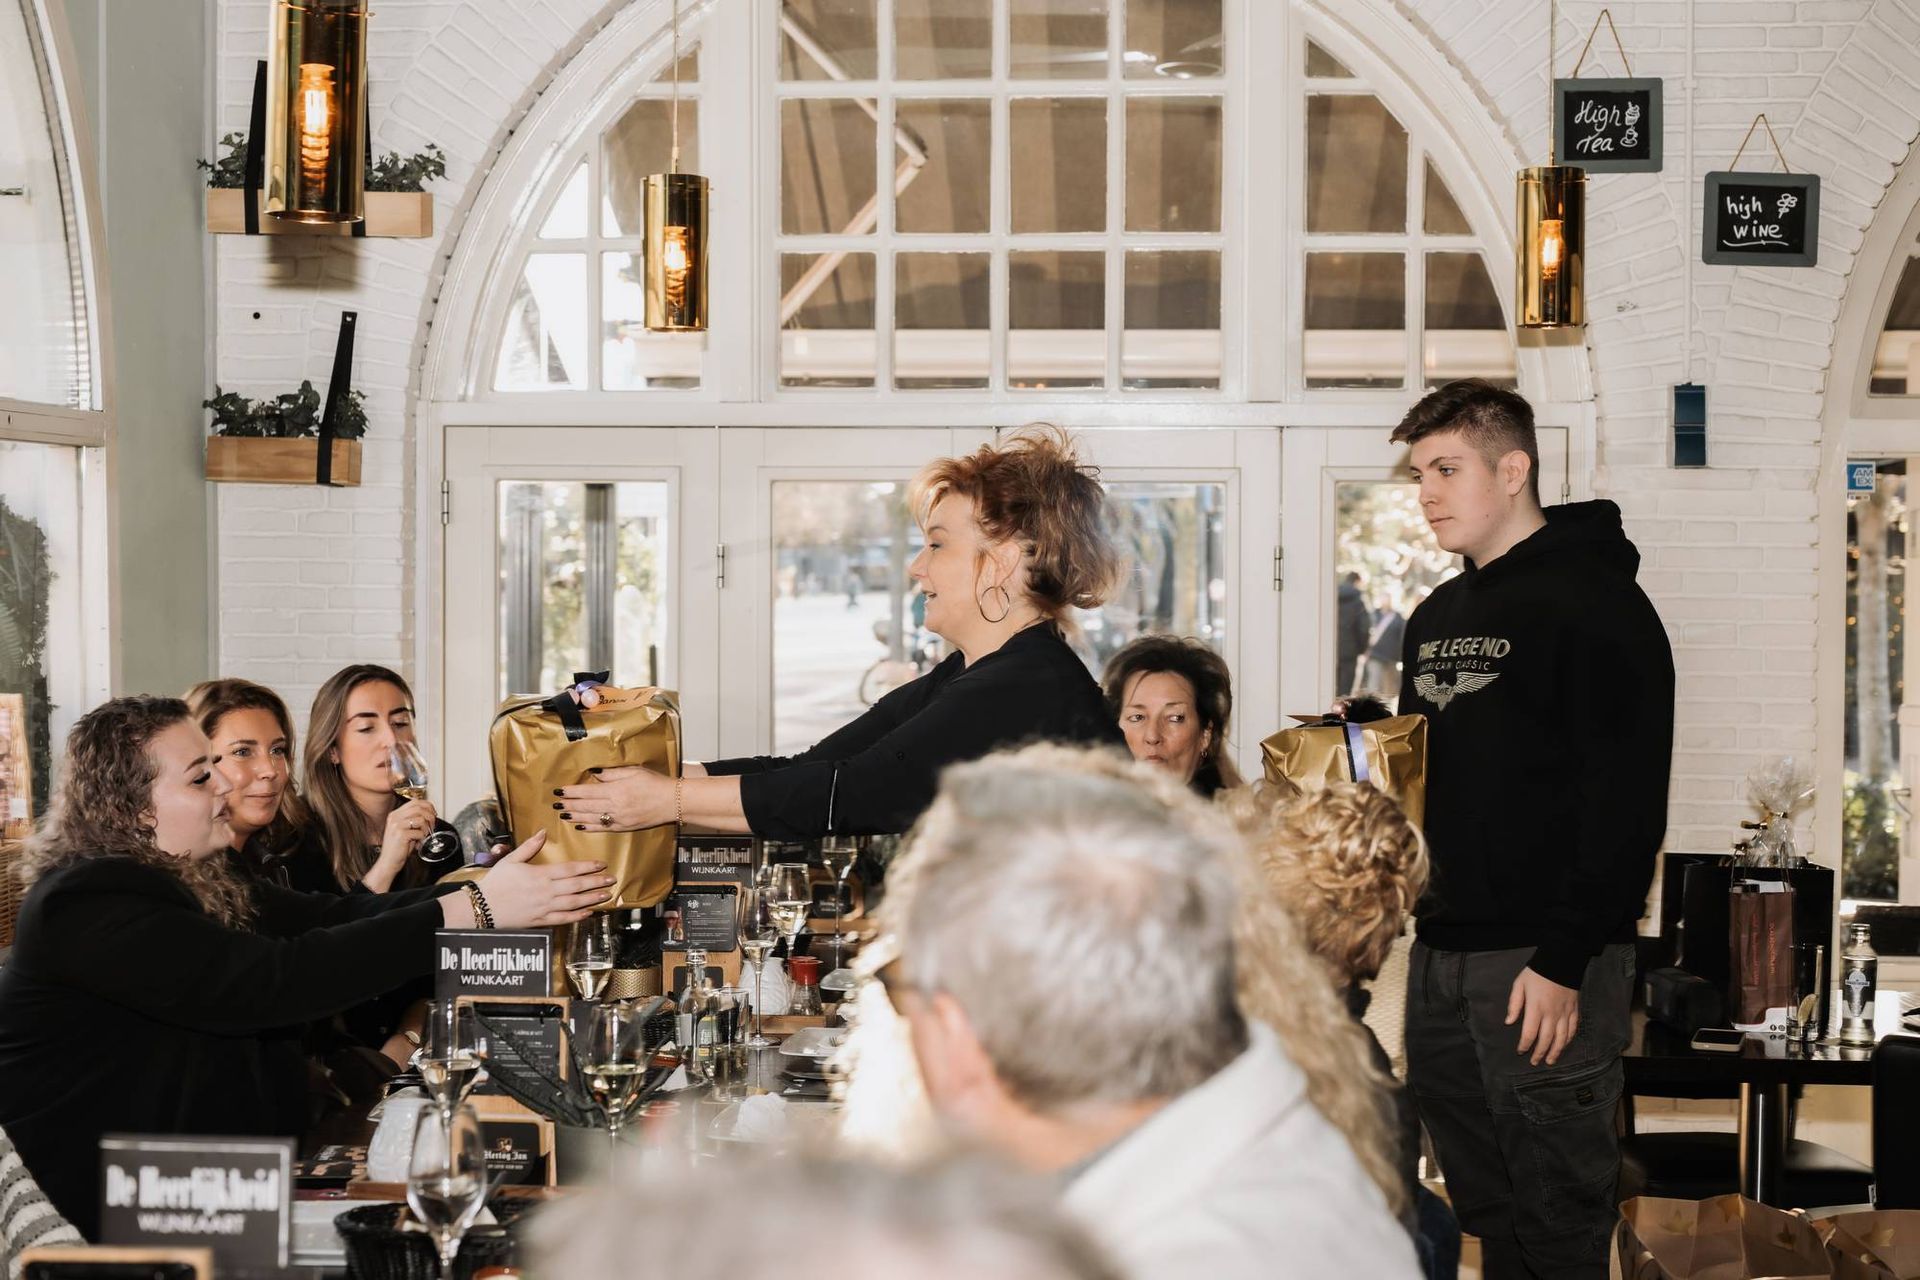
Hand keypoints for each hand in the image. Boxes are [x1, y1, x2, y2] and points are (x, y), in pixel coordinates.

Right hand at [380, 797, 437, 862]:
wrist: (388, 862)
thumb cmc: (398, 847)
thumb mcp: (405, 829)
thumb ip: (414, 820)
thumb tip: (430, 813)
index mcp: (395, 814)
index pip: (415, 802)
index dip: (428, 806)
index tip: (433, 814)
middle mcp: (394, 818)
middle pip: (419, 808)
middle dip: (430, 816)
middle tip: (432, 826)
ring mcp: (396, 826)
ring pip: (421, 819)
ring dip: (426, 828)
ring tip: (423, 836)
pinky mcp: (400, 835)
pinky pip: (419, 832)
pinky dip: (422, 838)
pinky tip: (418, 843)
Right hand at [473, 831, 615, 928]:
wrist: (481, 908)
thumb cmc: (495, 882)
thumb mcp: (511, 859)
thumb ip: (529, 846)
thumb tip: (543, 831)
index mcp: (540, 874)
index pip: (570, 869)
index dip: (587, 866)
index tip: (601, 864)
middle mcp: (546, 891)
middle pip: (576, 886)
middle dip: (596, 882)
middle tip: (612, 879)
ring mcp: (544, 907)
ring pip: (574, 903)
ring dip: (592, 899)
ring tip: (606, 895)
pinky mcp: (540, 921)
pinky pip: (563, 919)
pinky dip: (577, 917)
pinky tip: (588, 913)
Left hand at [554, 765, 673, 831]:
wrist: (672, 801)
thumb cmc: (655, 783)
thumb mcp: (634, 771)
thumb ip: (612, 774)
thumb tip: (595, 775)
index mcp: (616, 790)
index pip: (587, 791)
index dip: (572, 792)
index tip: (560, 791)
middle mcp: (615, 806)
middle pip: (586, 806)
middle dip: (569, 805)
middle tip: (556, 804)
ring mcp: (619, 818)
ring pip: (591, 818)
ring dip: (575, 817)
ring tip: (563, 815)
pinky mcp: (624, 827)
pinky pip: (603, 828)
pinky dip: (590, 827)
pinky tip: (580, 826)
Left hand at [1507, 967, 1579, 1065]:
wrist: (1560, 962)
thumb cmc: (1536, 973)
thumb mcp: (1519, 985)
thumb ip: (1514, 1004)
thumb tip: (1508, 1022)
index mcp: (1536, 1008)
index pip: (1529, 1033)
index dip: (1525, 1045)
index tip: (1520, 1051)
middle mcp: (1552, 1014)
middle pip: (1546, 1040)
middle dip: (1540, 1053)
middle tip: (1535, 1062)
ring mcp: (1565, 1013)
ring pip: (1561, 1038)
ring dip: (1556, 1051)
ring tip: (1550, 1061)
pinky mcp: (1574, 1011)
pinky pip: (1573, 1029)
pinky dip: (1568, 1040)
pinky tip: (1563, 1046)